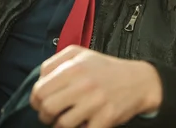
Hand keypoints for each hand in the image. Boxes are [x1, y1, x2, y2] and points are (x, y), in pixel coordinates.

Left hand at [30, 45, 161, 127]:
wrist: (139, 81)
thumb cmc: (106, 69)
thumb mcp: (80, 54)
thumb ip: (55, 62)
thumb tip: (38, 79)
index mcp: (74, 67)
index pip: (40, 90)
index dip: (36, 100)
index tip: (41, 103)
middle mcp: (83, 84)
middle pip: (47, 108)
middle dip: (46, 115)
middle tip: (53, 114)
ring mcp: (95, 103)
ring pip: (62, 124)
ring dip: (62, 124)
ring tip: (70, 118)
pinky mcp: (105, 119)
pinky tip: (84, 123)